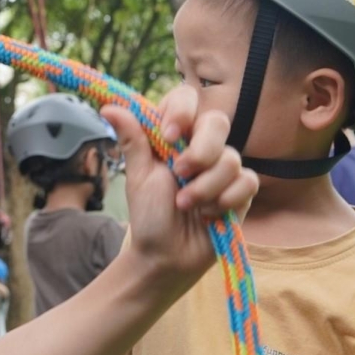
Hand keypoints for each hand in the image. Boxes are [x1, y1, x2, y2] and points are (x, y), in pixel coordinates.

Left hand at [104, 84, 256, 284]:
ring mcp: (223, 167)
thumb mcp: (138, 176)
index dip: (181, 111)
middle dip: (199, 152)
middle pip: (217, 122)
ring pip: (231, 158)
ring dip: (204, 187)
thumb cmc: (149, 215)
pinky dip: (224, 200)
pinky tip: (208, 215)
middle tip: (179, 174)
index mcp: (174, 137)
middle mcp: (201, 146)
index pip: (186, 99)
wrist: (166, 255)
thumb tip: (107, 107)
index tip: (167, 136)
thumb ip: (133, 139)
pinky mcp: (241, 191)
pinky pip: (247, 181)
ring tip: (184, 204)